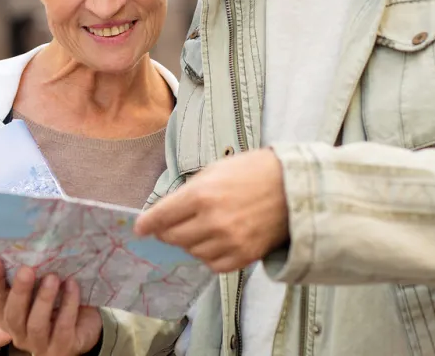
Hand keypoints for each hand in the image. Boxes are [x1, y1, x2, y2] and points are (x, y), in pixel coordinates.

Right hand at [0, 257, 101, 355]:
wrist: (84, 328)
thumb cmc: (57, 303)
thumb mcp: (41, 289)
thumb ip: (33, 275)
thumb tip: (30, 243)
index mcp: (9, 315)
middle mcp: (20, 332)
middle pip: (13, 315)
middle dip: (19, 291)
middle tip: (26, 268)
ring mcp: (40, 344)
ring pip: (36, 324)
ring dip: (43, 299)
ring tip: (52, 277)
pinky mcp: (62, 348)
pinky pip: (63, 327)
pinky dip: (68, 305)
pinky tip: (72, 285)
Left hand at [133, 149, 288, 273]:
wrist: (295, 187)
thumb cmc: (254, 171)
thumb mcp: (215, 170)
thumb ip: (189, 191)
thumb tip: (167, 210)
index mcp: (201, 195)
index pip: (161, 216)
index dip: (147, 223)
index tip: (139, 228)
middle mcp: (212, 221)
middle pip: (173, 237)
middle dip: (166, 233)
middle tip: (167, 228)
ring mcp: (229, 242)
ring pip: (192, 252)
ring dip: (189, 243)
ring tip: (198, 230)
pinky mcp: (244, 256)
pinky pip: (213, 264)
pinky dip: (208, 256)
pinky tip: (213, 242)